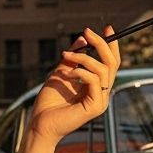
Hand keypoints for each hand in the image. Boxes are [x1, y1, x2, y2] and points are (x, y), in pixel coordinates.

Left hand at [27, 25, 119, 144]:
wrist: (40, 124)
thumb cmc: (48, 102)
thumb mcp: (60, 72)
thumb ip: (73, 58)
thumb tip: (83, 38)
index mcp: (96, 86)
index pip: (111, 63)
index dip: (111, 45)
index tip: (107, 28)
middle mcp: (102, 93)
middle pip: (113, 63)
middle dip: (101, 44)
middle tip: (87, 32)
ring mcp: (100, 101)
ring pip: (103, 69)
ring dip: (83, 58)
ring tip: (65, 56)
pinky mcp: (95, 107)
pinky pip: (94, 80)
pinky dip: (79, 72)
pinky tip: (65, 75)